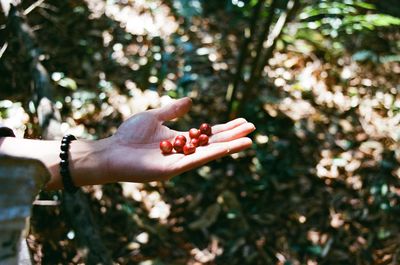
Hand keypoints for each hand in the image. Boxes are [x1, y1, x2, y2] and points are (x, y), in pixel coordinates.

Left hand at [103, 97, 254, 182]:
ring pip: (209, 153)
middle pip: (214, 143)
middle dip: (233, 136)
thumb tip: (191, 101)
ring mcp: (180, 161)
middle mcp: (184, 152)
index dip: (226, 128)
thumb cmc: (129, 135)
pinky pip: (196, 161)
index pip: (208, 134)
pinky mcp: (172, 169)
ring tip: (248, 140)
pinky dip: (212, 154)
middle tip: (252, 128)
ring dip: (230, 146)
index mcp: (181, 140)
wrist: (112, 151)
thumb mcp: (155, 117)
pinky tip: (227, 148)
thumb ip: (173, 111)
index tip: (242, 121)